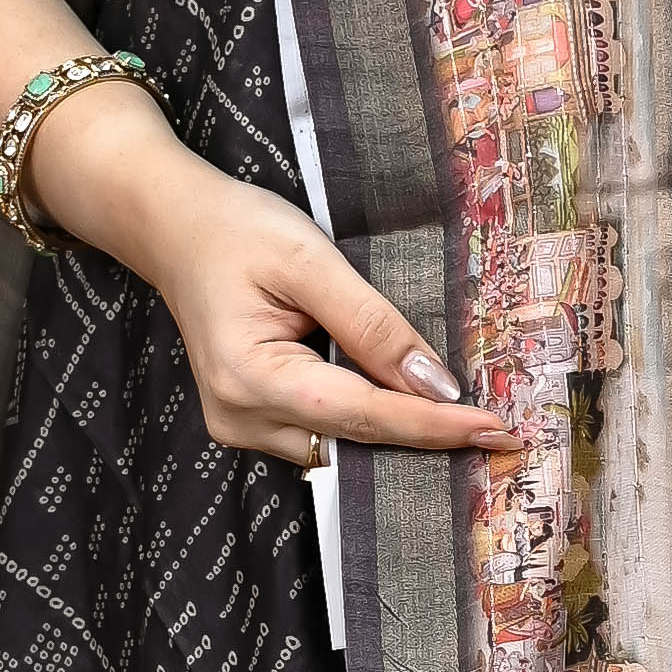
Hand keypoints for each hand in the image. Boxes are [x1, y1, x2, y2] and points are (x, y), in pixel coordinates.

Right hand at [29, 92, 511, 468]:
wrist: (174, 228)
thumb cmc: (236, 230)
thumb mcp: (310, 259)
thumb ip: (373, 324)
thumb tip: (435, 384)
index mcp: (251, 378)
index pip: (363, 415)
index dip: (434, 425)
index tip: (496, 430)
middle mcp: (241, 418)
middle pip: (355, 439)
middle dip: (425, 433)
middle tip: (498, 430)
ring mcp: (240, 427)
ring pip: (341, 443)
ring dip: (396, 428)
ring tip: (462, 418)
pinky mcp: (249, 421)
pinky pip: (322, 433)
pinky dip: (365, 419)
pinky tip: (405, 404)